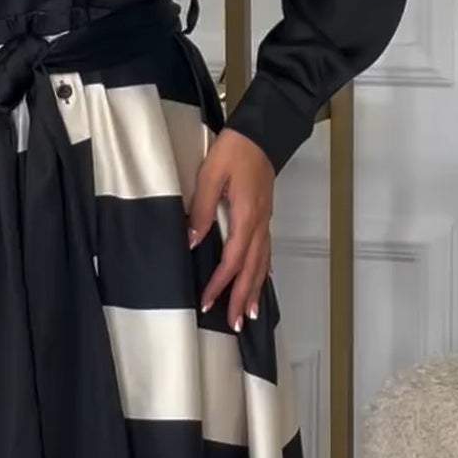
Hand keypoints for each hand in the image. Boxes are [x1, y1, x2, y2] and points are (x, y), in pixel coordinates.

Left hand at [187, 126, 275, 331]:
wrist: (260, 133)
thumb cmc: (235, 150)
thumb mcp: (210, 175)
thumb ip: (200, 209)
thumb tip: (192, 240)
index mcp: (246, 216)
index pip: (232, 259)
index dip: (220, 284)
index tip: (208, 302)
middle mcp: (259, 224)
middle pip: (251, 270)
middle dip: (242, 298)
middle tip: (235, 325)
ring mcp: (264, 222)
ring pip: (262, 264)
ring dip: (255, 291)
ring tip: (249, 314)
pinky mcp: (264, 217)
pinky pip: (266, 251)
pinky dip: (263, 271)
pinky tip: (262, 282)